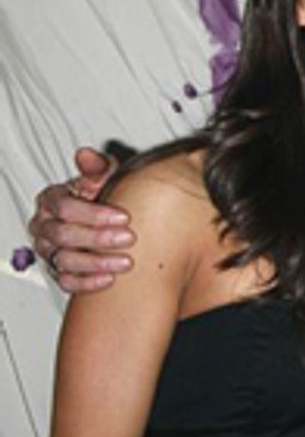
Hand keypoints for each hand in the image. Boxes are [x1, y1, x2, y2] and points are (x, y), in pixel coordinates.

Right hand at [28, 147, 131, 292]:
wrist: (107, 220)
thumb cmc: (102, 195)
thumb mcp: (103, 177)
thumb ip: (97, 166)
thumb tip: (86, 154)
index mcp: (51, 200)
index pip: (64, 207)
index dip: (93, 213)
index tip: (124, 216)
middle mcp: (44, 226)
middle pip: (62, 235)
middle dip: (97, 238)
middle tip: (129, 238)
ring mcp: (48, 250)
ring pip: (63, 260)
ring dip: (96, 263)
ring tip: (125, 262)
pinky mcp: (56, 271)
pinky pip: (65, 281)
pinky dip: (86, 283)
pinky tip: (109, 279)